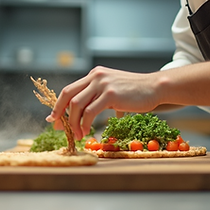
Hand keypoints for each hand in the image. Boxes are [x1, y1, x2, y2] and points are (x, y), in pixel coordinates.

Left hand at [46, 67, 161, 139]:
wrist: (155, 87)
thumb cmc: (136, 92)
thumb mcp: (113, 89)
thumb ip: (98, 96)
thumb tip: (85, 114)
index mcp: (94, 75)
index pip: (69, 89)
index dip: (58, 104)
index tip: (53, 118)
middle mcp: (96, 76)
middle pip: (68, 95)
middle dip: (60, 113)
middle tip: (59, 127)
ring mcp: (103, 84)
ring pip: (77, 104)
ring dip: (73, 122)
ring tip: (77, 135)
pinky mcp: (110, 94)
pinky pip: (90, 111)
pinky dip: (85, 123)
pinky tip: (86, 131)